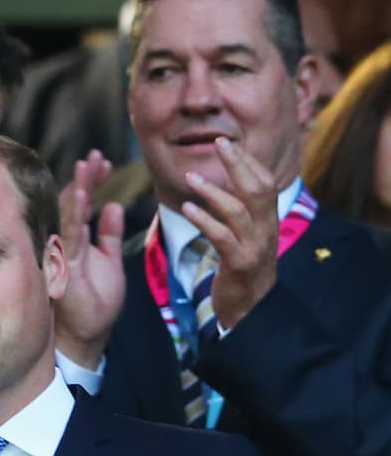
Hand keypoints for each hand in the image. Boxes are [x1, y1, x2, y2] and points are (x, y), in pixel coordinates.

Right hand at [55, 151, 125, 368]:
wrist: (87, 332)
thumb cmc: (96, 301)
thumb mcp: (110, 261)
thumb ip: (110, 235)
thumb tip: (114, 206)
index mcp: (79, 240)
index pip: (83, 203)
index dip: (93, 182)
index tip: (104, 162)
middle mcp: (68, 243)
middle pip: (74, 202)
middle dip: (86, 178)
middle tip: (96, 156)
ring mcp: (65, 253)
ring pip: (70, 214)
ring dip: (80, 189)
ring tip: (88, 166)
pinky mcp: (66, 265)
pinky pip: (71, 235)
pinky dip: (76, 215)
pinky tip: (83, 196)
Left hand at [181, 138, 278, 329]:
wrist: (252, 312)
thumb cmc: (244, 273)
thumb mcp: (248, 240)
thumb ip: (242, 216)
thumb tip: (228, 188)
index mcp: (268, 221)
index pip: (265, 182)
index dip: (249, 161)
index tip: (230, 143)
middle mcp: (266, 230)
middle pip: (257, 188)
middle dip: (239, 163)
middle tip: (220, 143)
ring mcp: (254, 247)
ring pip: (238, 210)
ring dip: (213, 190)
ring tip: (190, 177)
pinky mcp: (239, 264)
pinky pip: (222, 237)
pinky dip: (204, 221)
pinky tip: (187, 209)